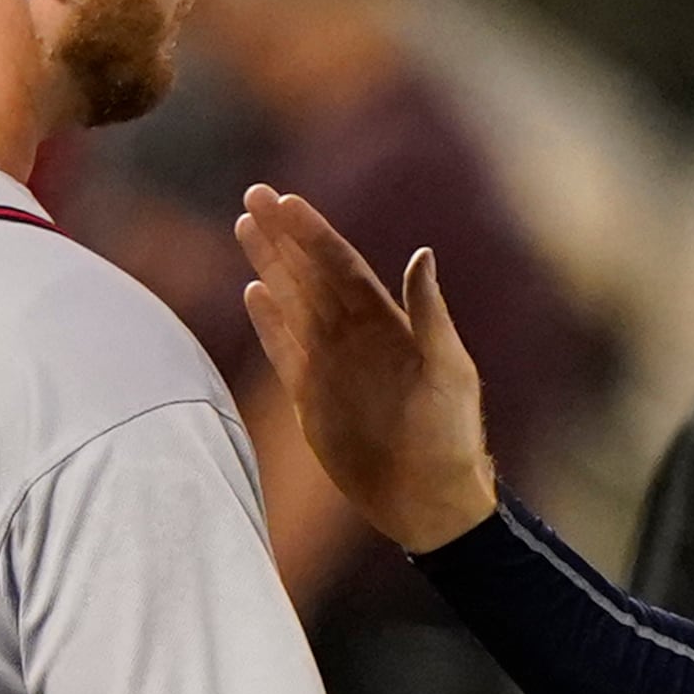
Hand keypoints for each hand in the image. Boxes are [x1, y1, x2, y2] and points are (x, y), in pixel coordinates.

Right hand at [234, 188, 499, 553]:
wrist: (428, 498)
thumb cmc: (449, 435)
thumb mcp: (449, 370)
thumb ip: (430, 314)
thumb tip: (422, 253)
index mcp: (388, 323)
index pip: (342, 264)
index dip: (313, 232)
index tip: (286, 200)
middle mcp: (356, 335)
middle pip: (311, 273)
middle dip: (284, 235)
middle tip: (254, 194)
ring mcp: (332, 363)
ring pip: (293, 302)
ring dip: (271, 265)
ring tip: (245, 226)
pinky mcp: (312, 397)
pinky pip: (284, 349)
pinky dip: (269, 321)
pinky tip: (254, 291)